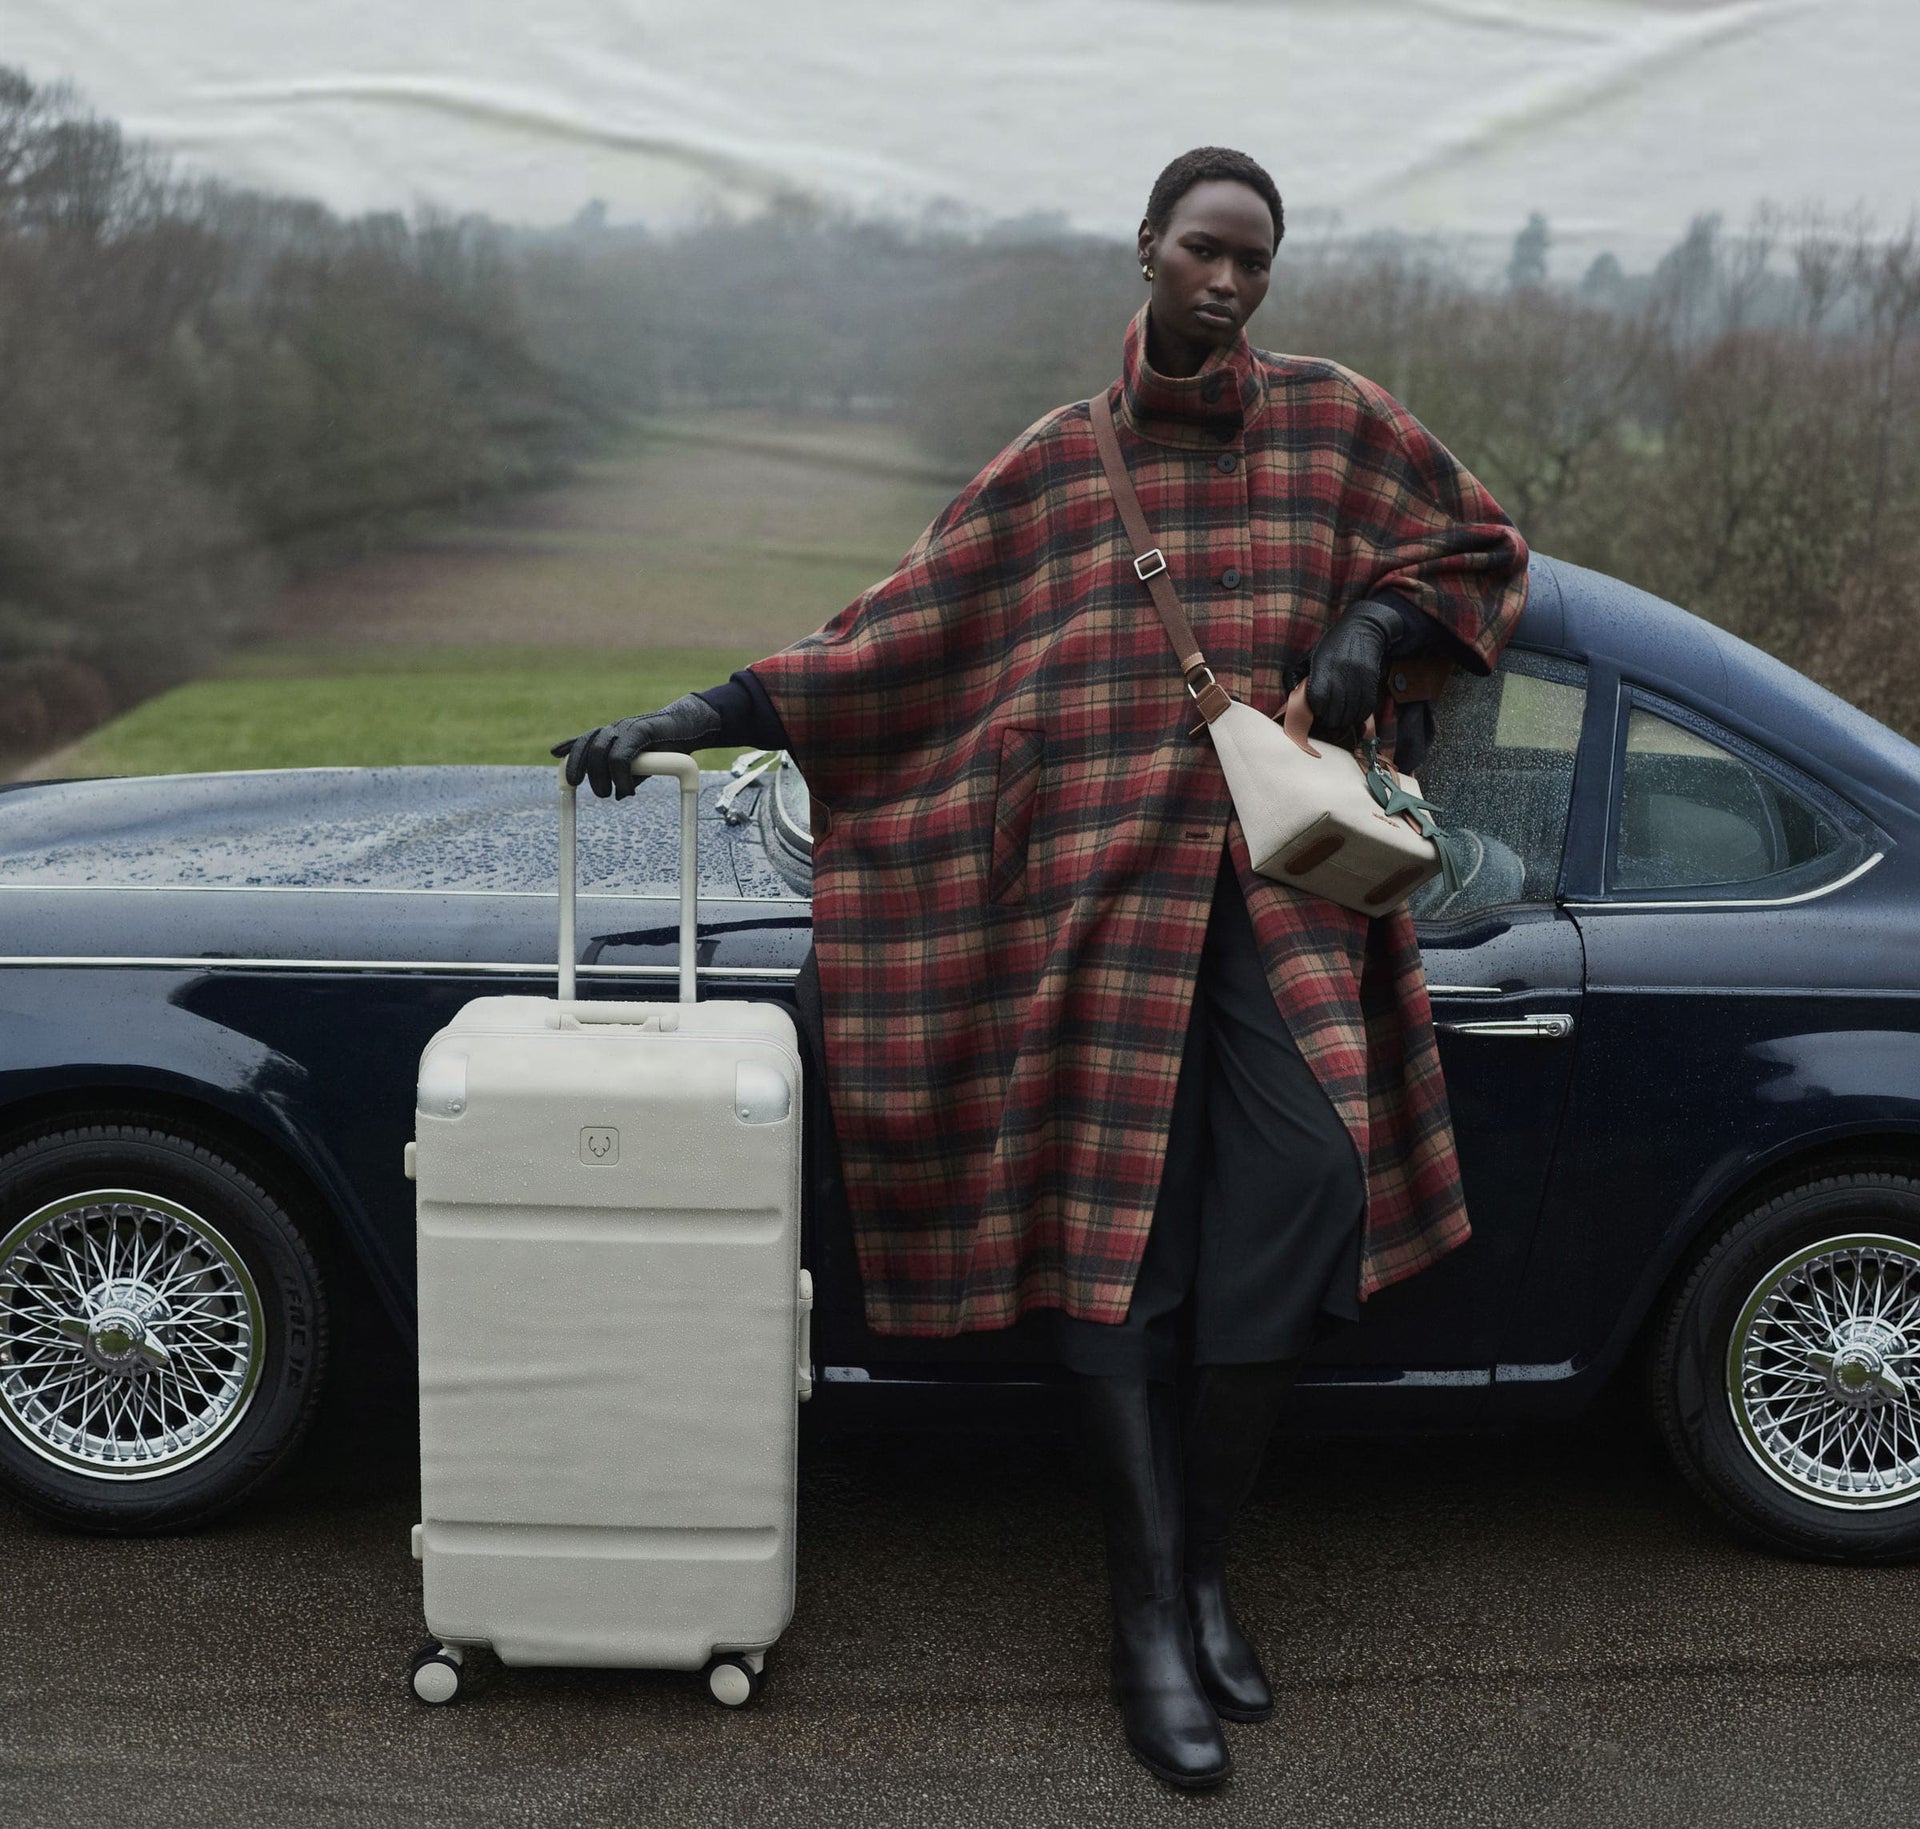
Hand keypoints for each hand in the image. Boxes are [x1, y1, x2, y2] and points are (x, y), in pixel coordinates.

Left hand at [550, 693, 722, 797]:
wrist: (689, 728)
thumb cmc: (667, 746)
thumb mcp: (644, 765)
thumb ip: (629, 776)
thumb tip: (618, 795)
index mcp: (612, 735)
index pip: (584, 741)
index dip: (570, 753)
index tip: (561, 767)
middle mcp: (614, 729)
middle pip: (587, 747)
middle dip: (582, 770)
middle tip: (597, 793)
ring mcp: (625, 728)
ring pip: (600, 751)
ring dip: (600, 777)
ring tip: (609, 794)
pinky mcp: (638, 731)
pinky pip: (620, 756)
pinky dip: (620, 776)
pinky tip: (626, 789)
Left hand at [1304, 598, 1416, 740]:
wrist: (1362, 629)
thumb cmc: (1332, 644)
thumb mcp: (1309, 655)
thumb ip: (1296, 675)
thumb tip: (1290, 696)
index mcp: (1323, 667)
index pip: (1318, 699)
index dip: (1315, 711)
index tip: (1314, 713)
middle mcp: (1341, 674)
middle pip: (1334, 711)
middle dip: (1329, 720)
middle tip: (1326, 720)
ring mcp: (1358, 679)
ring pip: (1350, 714)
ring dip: (1344, 721)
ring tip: (1339, 718)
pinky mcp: (1371, 682)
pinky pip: (1366, 709)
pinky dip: (1358, 716)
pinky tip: (1352, 714)